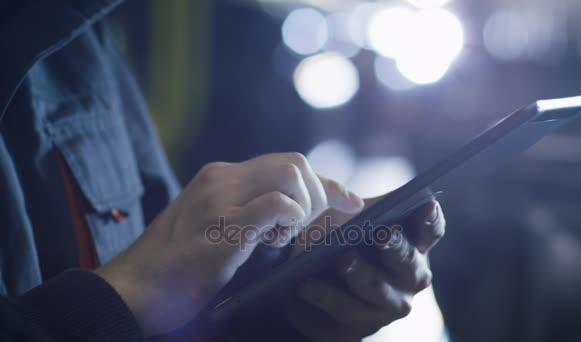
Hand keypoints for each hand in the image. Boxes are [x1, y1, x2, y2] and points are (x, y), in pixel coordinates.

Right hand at [95, 153, 363, 336]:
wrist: (134, 290)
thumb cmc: (177, 268)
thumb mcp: (215, 229)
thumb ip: (247, 214)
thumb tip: (290, 216)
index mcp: (220, 178)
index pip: (285, 164)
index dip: (325, 182)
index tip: (350, 201)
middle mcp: (221, 178)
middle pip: (295, 162)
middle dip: (319, 194)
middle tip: (308, 229)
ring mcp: (221, 198)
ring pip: (291, 174)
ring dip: (304, 208)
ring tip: (281, 239)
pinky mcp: (223, 224)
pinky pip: (278, 204)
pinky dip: (291, 221)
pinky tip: (276, 241)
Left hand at [287, 199, 444, 341]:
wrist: (314, 282)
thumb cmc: (340, 238)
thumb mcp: (349, 216)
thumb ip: (356, 207)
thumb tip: (354, 204)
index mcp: (414, 244)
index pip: (431, 230)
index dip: (430, 218)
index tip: (426, 204)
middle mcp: (411, 277)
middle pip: (407, 260)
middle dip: (395, 247)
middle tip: (382, 233)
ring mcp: (390, 304)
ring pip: (376, 289)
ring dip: (359, 273)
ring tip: (341, 258)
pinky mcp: (364, 325)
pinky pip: (344, 311)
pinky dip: (325, 296)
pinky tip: (305, 285)